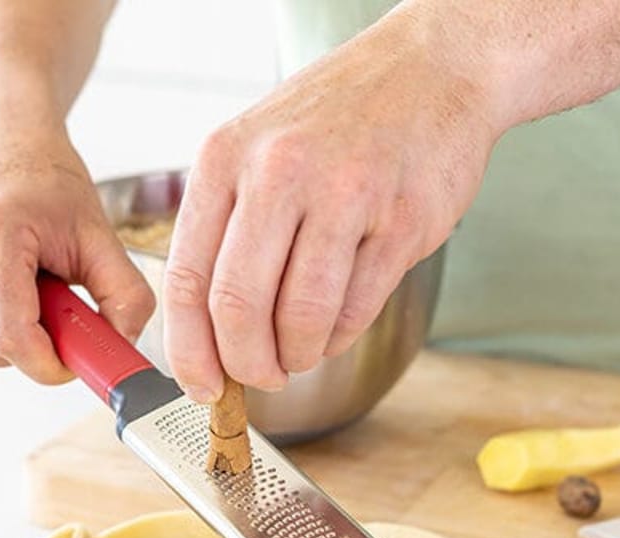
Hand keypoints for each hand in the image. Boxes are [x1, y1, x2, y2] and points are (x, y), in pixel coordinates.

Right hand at [0, 124, 154, 382]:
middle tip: (56, 299)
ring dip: (11, 328)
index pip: (10, 338)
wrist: (5, 142)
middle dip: (35, 341)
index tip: (72, 360)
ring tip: (25, 280)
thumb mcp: (101, 234)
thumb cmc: (48, 182)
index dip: (47, 363)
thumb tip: (122, 349)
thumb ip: (125, 296)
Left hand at [162, 9, 498, 402]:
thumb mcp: (254, 153)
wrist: (433, 68)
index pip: (186, 280)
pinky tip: (334, 326)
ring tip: (300, 353)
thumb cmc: (333, 124)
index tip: (202, 386)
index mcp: (225, 160)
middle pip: (238, 308)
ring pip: (300, 319)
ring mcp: (345, 194)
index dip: (189, 351)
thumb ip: (223, 235)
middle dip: (247, 365)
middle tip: (261, 378)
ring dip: (297, 356)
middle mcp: (278, 172)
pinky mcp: (401, 221)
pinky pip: (354, 311)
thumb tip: (206, 339)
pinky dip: (338, 337)